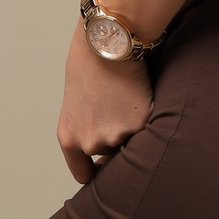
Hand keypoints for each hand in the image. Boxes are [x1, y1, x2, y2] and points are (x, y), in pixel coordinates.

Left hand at [56, 19, 154, 183]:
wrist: (107, 44)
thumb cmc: (89, 63)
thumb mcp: (76, 102)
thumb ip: (84, 127)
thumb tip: (100, 147)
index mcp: (69, 137)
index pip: (83, 173)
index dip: (96, 173)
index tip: (104, 170)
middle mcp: (89, 142)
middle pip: (111, 153)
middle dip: (117, 137)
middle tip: (119, 110)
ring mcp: (115, 136)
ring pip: (131, 141)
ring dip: (133, 126)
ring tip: (128, 99)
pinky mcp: (139, 125)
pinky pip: (148, 128)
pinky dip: (148, 116)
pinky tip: (140, 95)